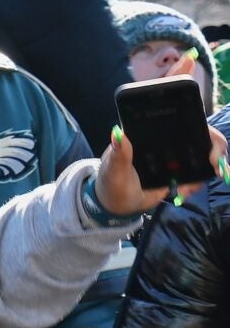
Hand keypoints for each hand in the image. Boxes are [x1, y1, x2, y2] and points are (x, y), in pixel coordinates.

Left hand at [95, 120, 226, 215]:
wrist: (116, 206)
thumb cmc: (111, 182)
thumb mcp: (114, 170)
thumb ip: (119, 154)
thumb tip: (118, 132)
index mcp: (149, 135)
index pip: (180, 121)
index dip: (200, 128)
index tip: (209, 145)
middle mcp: (165, 143)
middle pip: (200, 137)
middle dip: (214, 150)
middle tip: (215, 166)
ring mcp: (174, 158)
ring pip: (202, 156)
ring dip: (206, 170)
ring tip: (188, 187)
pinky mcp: (178, 174)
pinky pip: (197, 175)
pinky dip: (196, 183)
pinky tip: (183, 192)